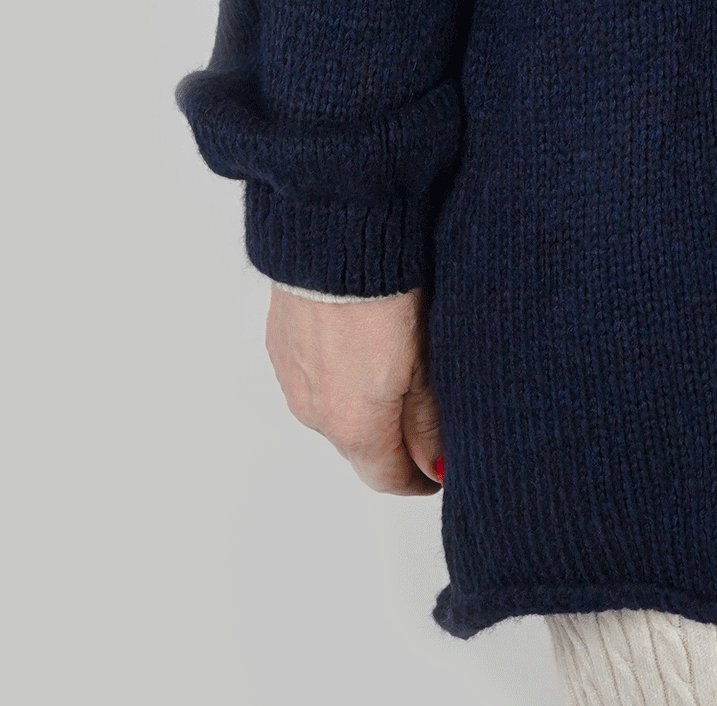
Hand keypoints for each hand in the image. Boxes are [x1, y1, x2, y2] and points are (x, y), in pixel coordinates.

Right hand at [265, 285, 442, 493]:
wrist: (334, 237)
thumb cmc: (387, 293)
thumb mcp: (425, 362)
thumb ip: (427, 422)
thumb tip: (434, 467)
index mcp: (355, 427)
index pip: (388, 478)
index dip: (418, 477)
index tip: (437, 468)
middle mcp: (315, 414)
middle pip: (359, 445)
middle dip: (390, 437)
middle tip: (423, 406)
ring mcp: (292, 380)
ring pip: (333, 409)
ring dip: (360, 401)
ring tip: (392, 359)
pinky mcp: (279, 346)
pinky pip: (311, 375)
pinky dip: (335, 370)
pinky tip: (358, 337)